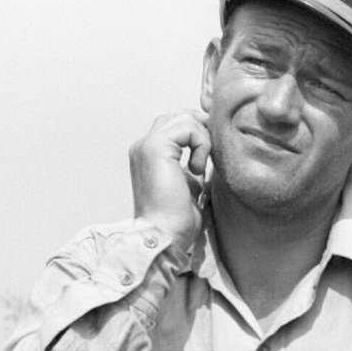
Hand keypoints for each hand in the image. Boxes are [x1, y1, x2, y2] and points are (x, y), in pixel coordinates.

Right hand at [130, 109, 209, 248]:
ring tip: (199, 166)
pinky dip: (201, 144)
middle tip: (208, 157)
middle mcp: (143, 145)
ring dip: (202, 139)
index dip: (198, 133)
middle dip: (202, 130)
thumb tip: (208, 152)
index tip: (208, 157)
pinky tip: (196, 168)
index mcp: (148, 154)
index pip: (175, 125)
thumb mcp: (189, 185)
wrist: (164, 235)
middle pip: (179, 115)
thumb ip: (192, 164)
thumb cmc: (177, 220)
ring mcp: (147, 144)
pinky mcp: (155, 147)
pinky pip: (188, 127)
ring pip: (184, 117)